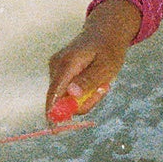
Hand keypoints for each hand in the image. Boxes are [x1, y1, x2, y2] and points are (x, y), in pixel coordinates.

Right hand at [44, 2, 138, 125]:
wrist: (106, 31)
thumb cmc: (109, 49)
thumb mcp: (106, 66)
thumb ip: (88, 80)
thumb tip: (71, 94)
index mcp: (66, 64)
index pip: (53, 94)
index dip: (53, 113)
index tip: (56, 130)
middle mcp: (56, 66)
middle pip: (61, 99)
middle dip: (82, 103)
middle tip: (103, 91)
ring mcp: (56, 68)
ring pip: (67, 97)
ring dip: (86, 97)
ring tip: (102, 81)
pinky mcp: (59, 72)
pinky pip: (69, 91)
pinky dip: (83, 91)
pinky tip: (94, 79)